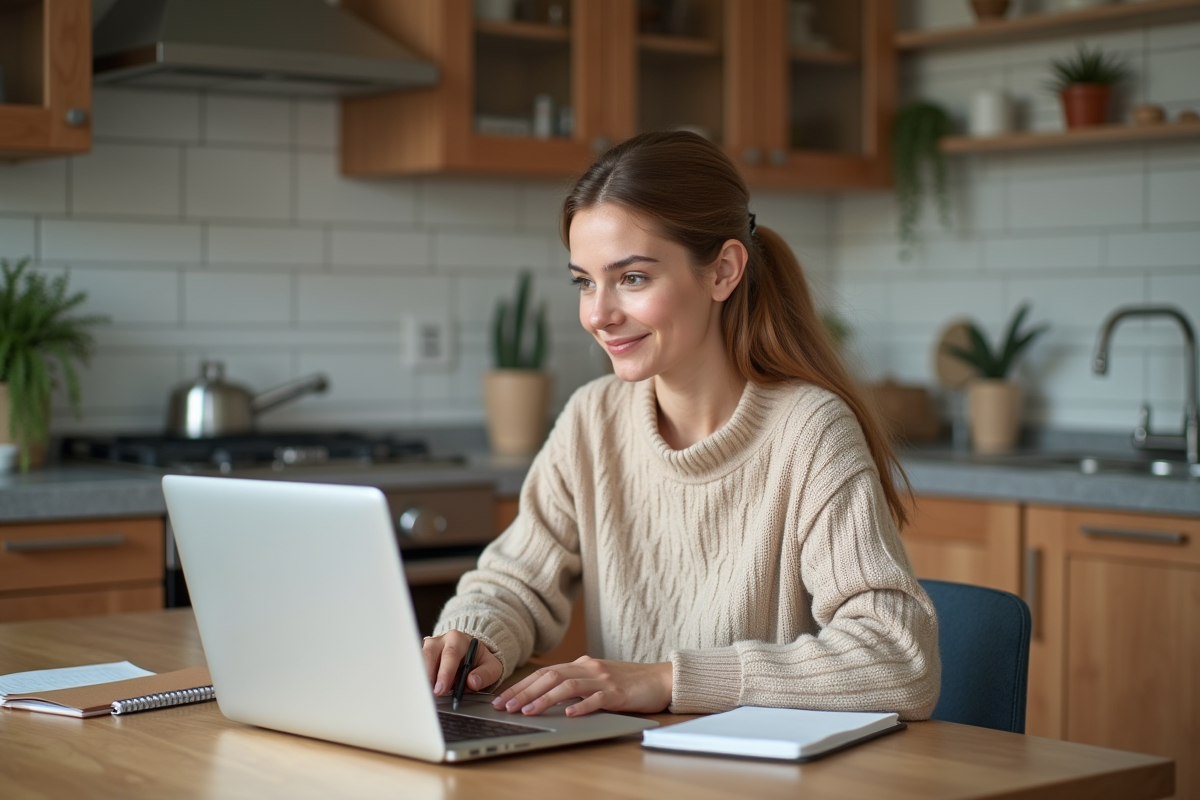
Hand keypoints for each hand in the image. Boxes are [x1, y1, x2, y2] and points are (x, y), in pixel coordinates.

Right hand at [422, 630, 502, 698]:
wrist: (471, 652)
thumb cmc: (480, 660)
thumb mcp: (491, 666)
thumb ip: (485, 674)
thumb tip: (472, 682)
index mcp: (458, 640)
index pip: (450, 654)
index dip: (444, 673)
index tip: (440, 690)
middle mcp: (441, 641)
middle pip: (429, 654)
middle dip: (428, 676)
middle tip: (430, 695)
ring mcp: (429, 647)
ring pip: (420, 659)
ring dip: (421, 678)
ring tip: (424, 694)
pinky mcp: (422, 656)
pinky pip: (416, 666)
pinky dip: (417, 678)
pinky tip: (419, 691)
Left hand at [492, 656, 671, 716]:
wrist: (660, 679)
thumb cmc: (628, 683)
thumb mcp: (597, 679)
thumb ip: (576, 684)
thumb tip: (545, 697)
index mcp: (582, 664)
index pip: (545, 673)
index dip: (522, 686)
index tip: (503, 699)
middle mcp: (589, 668)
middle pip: (550, 677)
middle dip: (524, 692)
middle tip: (506, 707)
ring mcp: (604, 679)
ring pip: (568, 686)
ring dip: (544, 699)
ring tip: (528, 712)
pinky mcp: (618, 693)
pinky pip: (597, 698)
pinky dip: (581, 705)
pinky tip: (569, 714)